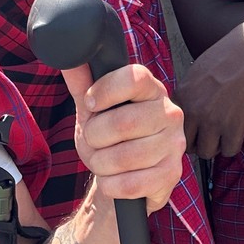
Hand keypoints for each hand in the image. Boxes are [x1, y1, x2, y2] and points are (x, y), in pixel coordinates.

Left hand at [63, 63, 185, 213]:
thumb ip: (82, 84)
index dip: (105, 90)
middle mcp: (170, 113)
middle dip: (95, 137)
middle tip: (95, 140)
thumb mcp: (94, 109)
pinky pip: (128, 184)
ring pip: (122, 157)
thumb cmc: (110, 136)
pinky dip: (110, 185)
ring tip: (105, 161)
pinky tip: (115, 179)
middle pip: (123, 122)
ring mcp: (174, 145)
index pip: (135, 77)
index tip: (91, 103)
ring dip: (101, 164)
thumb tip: (69, 58)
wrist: (126, 175)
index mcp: (152, 90)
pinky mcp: (171, 174)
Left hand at [175, 29, 243, 158]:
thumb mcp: (198, 70)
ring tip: (225, 133)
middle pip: (187, 144)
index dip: (186, 129)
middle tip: (211, 134)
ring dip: (216, 146)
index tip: (197, 128)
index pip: (173, 126)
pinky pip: (229, 150)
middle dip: (199, 141)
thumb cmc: (231, 55)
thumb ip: (188, 93)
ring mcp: (212, 121)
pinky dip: (234, 144)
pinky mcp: (233, 128)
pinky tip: (238, 131)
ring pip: (206, 152)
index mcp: (182, 95)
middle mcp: (193, 110)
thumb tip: (186, 110)